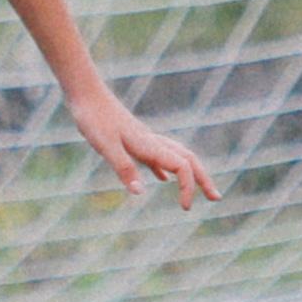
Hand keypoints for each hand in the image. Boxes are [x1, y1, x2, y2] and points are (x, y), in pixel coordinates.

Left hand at [69, 85, 220, 206]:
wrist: (85, 93)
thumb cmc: (93, 118)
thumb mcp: (105, 146)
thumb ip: (123, 167)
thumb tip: (140, 193)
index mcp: (149, 145)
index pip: (182, 167)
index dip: (189, 187)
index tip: (185, 208)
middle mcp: (152, 142)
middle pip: (188, 160)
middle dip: (203, 179)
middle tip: (216, 198)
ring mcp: (144, 139)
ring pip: (176, 156)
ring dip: (190, 173)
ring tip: (197, 189)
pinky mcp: (132, 138)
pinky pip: (157, 155)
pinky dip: (166, 168)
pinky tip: (162, 178)